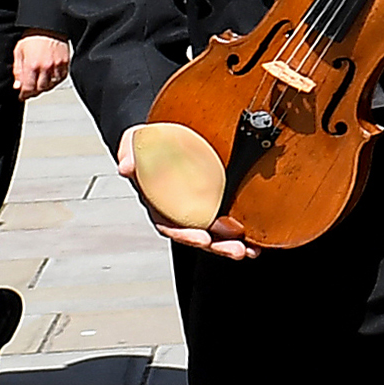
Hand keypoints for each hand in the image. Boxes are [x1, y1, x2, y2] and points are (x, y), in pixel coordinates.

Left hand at [10, 35, 72, 100]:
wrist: (49, 25)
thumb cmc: (34, 35)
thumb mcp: (19, 51)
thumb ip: (17, 70)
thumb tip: (17, 85)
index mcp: (32, 65)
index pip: (28, 89)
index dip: (24, 95)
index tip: (22, 96)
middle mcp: (46, 67)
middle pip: (40, 89)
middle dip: (33, 92)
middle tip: (29, 91)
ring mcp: (57, 65)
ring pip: (51, 85)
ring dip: (44, 87)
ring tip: (39, 84)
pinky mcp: (66, 62)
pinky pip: (61, 78)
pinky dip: (55, 81)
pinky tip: (50, 78)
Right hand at [117, 129, 251, 258]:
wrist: (163, 134)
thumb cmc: (147, 143)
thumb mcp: (133, 144)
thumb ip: (129, 155)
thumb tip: (126, 166)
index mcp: (158, 204)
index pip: (170, 226)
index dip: (186, 235)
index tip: (202, 238)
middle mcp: (179, 211)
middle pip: (197, 235)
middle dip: (217, 246)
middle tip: (236, 251)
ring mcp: (198, 207)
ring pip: (215, 233)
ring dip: (232, 244)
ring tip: (250, 250)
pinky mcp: (215, 198)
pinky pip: (229, 218)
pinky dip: (243, 230)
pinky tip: (257, 239)